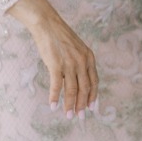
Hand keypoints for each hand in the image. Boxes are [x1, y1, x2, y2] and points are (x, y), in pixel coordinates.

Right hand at [8, 0, 98, 116]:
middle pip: (85, 88)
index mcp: (89, 57)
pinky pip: (57, 86)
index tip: (92, 108)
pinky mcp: (56, 64)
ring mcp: (70, 63)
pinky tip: (53, 107)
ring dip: (70, 105)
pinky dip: (55, 98)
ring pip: (72, 90)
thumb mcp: (76, 48)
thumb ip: (80, 62)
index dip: (93, 96)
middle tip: (81, 117)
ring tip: (68, 116)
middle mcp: (82, 62)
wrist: (47, 23)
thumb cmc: (59, 36)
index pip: (94, 81)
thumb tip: (79, 79)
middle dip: (83, 105)